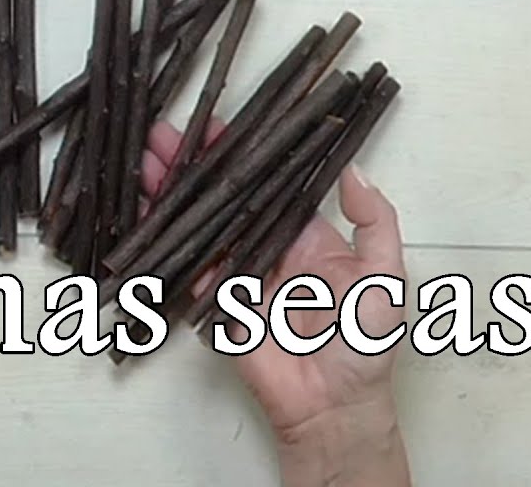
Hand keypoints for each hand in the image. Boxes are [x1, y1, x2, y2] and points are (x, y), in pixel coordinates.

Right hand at [144, 120, 410, 484]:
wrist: (333, 407)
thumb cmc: (366, 345)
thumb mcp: (387, 278)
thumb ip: (375, 223)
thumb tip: (354, 171)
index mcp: (305, 234)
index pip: (268, 180)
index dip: (240, 152)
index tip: (216, 124)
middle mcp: (266, 246)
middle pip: (223, 194)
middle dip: (191, 164)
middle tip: (161, 135)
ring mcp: (237, 273)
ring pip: (199, 222)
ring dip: (170, 192)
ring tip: (144, 161)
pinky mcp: (215, 302)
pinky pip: (187, 265)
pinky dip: (163, 238)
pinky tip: (143, 210)